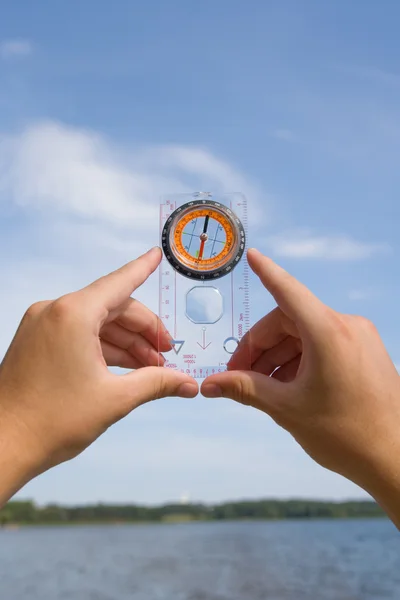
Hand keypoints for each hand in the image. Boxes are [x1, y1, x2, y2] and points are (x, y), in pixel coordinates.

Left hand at [0, 247, 197, 503]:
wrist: (3, 446)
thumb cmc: (52, 421)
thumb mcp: (115, 399)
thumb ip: (157, 383)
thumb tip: (189, 384)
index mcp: (73, 315)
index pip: (119, 284)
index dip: (143, 269)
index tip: (157, 254)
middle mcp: (54, 311)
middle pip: (112, 308)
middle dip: (142, 330)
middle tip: (166, 355)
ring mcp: (41, 325)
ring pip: (96, 322)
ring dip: (125, 342)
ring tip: (150, 368)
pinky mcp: (35, 340)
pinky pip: (77, 333)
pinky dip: (102, 347)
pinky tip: (124, 367)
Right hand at [202, 249, 399, 526]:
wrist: (395, 460)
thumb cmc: (343, 434)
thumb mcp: (286, 409)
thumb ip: (244, 389)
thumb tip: (209, 385)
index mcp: (328, 332)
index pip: (288, 292)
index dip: (267, 273)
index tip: (252, 255)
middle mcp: (347, 327)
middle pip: (288, 322)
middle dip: (259, 348)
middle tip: (237, 376)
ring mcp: (360, 339)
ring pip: (304, 336)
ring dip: (277, 358)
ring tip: (260, 389)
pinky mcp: (366, 353)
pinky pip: (322, 346)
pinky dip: (299, 361)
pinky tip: (285, 388)